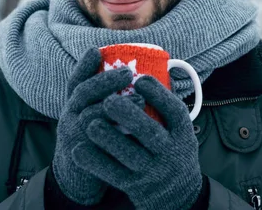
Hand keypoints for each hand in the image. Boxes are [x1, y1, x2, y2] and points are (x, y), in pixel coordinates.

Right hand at [51, 48, 132, 204]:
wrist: (78, 179)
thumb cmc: (94, 140)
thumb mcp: (93, 116)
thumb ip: (107, 98)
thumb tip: (139, 76)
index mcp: (74, 105)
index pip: (76, 80)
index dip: (84, 65)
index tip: (96, 51)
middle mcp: (70, 116)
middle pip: (82, 93)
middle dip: (105, 81)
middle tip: (128, 73)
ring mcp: (73, 136)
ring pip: (88, 116)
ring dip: (113, 106)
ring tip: (138, 101)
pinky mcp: (83, 157)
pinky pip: (97, 143)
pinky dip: (116, 134)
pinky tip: (134, 129)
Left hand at [72, 75, 202, 209]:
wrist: (178, 195)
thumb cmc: (172, 150)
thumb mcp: (179, 131)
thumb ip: (166, 106)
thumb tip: (155, 66)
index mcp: (182, 132)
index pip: (174, 111)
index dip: (158, 95)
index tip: (140, 78)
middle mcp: (170, 151)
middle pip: (150, 132)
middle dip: (129, 116)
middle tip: (108, 100)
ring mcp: (152, 171)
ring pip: (129, 154)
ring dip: (108, 138)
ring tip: (89, 122)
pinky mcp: (135, 186)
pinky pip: (112, 173)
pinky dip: (94, 162)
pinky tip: (78, 150)